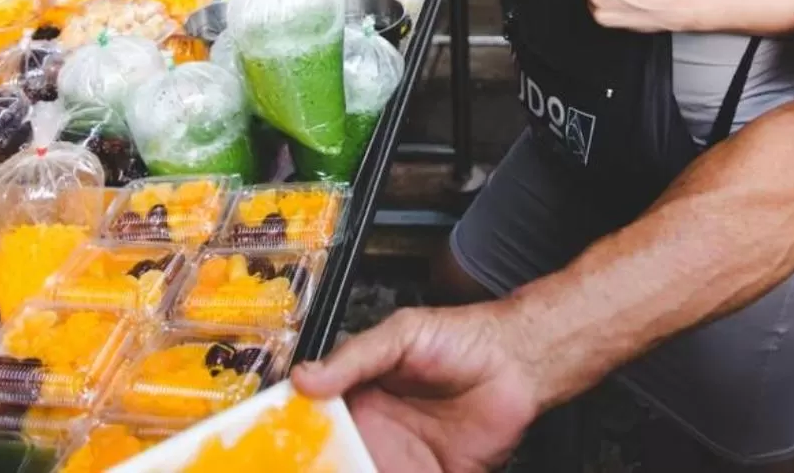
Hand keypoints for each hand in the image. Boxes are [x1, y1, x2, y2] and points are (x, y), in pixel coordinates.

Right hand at [291, 303, 541, 472]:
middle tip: (303, 470)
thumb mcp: (401, 334)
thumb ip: (354, 357)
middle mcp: (374, 434)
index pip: (315, 426)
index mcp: (358, 399)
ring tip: (357, 470)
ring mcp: (401, 461)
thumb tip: (302, 378)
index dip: (294, 442)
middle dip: (320, 467)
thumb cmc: (459, 339)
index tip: (276, 453)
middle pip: (335, 462)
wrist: (518, 361)